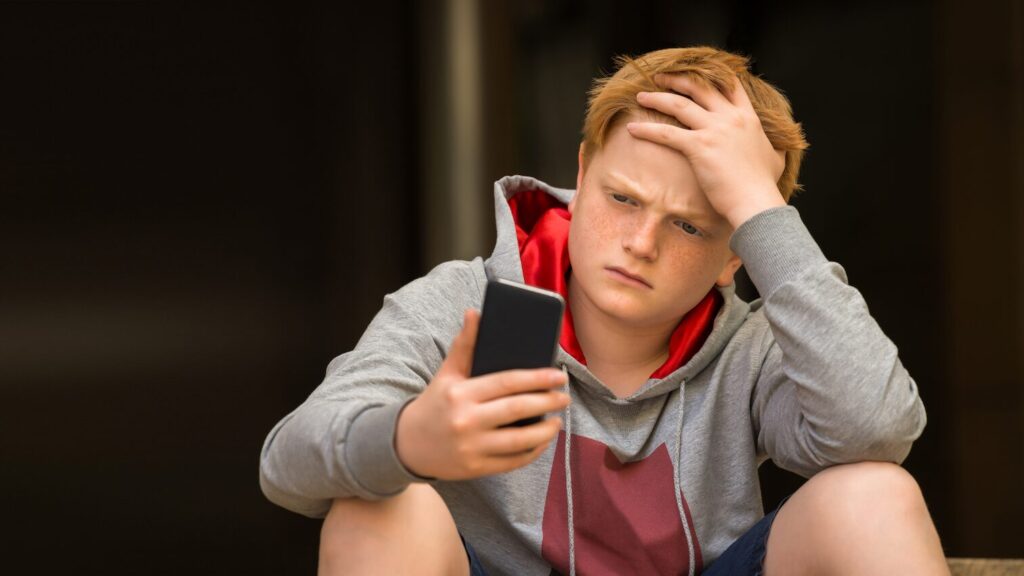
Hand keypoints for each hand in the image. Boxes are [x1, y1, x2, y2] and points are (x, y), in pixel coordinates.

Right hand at [395, 309, 570, 479]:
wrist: (407, 444)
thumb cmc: (435, 403)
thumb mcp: (446, 373)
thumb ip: (464, 345)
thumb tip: (475, 312)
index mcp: (461, 394)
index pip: (507, 383)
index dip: (536, 379)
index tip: (558, 375)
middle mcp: (466, 421)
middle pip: (517, 410)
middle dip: (547, 403)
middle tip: (564, 397)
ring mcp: (471, 447)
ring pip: (519, 440)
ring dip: (545, 431)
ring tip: (557, 420)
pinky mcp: (476, 468)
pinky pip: (512, 461)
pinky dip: (532, 452)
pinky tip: (542, 441)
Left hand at [626, 73, 786, 228]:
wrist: (756, 202)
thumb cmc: (763, 186)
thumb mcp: (776, 159)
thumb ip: (774, 148)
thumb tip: (780, 149)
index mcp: (748, 117)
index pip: (729, 85)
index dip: (711, 74)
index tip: (694, 71)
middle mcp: (730, 118)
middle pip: (700, 87)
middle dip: (677, 79)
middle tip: (660, 77)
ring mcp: (714, 130)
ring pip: (680, 104)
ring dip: (657, 98)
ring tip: (641, 96)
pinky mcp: (699, 147)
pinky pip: (667, 133)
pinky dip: (647, 129)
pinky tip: (632, 129)